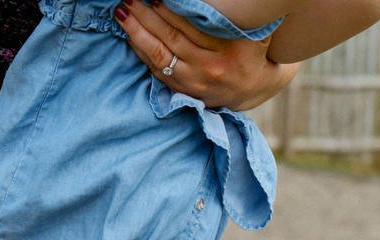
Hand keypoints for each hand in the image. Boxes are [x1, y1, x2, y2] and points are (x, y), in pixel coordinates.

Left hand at [114, 0, 297, 110]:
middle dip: (145, 17)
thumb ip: (228, 15)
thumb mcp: (250, 30)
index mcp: (228, 49)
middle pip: (171, 39)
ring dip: (137, 34)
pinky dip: (142, 53)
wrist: (257, 87)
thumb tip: (198, 2)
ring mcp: (196, 83)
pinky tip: (130, 37)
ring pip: (160, 57)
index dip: (169, 10)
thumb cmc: (252, 48)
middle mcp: (210, 68)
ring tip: (122, 13)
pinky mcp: (185, 92)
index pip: (191, 26)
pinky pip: (158, 72)